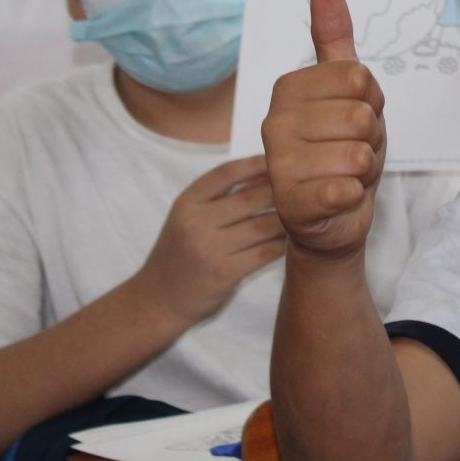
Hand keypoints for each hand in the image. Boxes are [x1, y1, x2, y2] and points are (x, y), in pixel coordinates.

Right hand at [136, 155, 285, 327]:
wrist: (157, 299)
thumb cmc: (179, 253)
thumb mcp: (185, 218)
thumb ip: (217, 197)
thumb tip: (264, 173)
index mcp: (186, 203)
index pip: (227, 173)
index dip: (256, 164)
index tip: (277, 161)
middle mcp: (196, 222)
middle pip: (251, 198)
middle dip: (279, 192)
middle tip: (301, 190)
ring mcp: (210, 249)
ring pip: (263, 225)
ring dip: (287, 219)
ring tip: (302, 214)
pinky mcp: (225, 273)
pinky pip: (265, 251)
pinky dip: (282, 244)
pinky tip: (290, 240)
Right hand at [263, 0, 386, 261]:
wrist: (332, 220)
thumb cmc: (340, 150)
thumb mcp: (346, 92)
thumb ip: (334, 40)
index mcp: (288, 88)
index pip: (360, 79)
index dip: (371, 103)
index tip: (354, 119)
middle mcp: (275, 122)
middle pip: (362, 116)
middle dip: (370, 139)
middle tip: (351, 152)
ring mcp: (280, 164)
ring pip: (358, 153)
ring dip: (364, 169)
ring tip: (344, 174)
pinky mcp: (293, 203)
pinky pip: (344, 188)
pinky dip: (352, 195)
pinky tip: (339, 197)